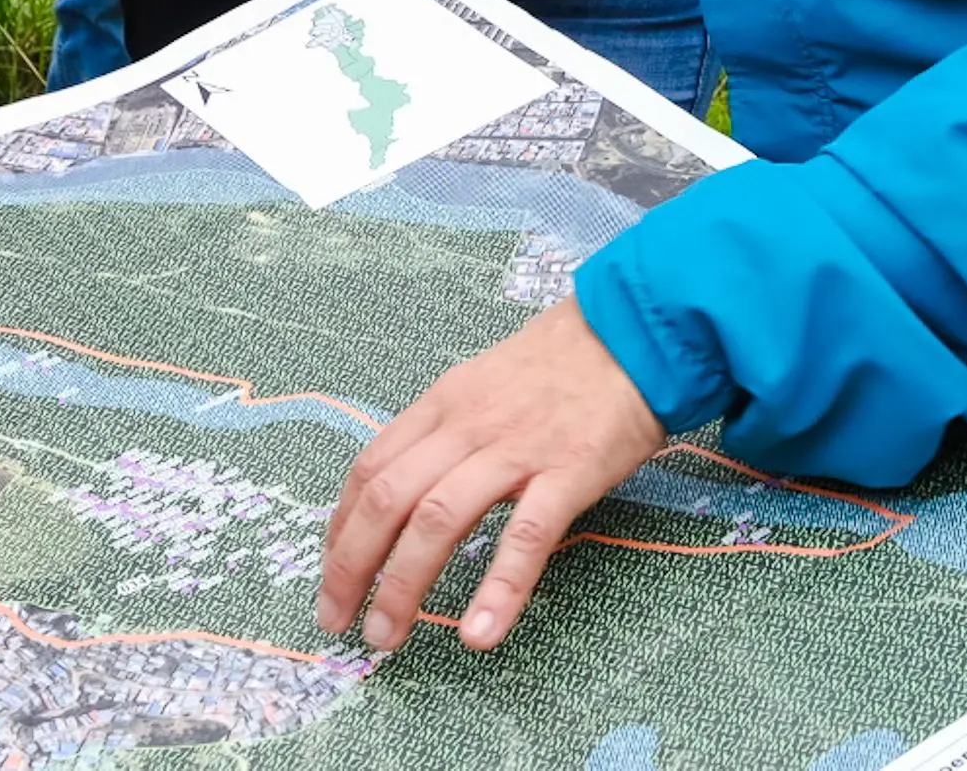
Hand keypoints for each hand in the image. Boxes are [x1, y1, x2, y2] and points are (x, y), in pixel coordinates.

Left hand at [315, 300, 665, 651]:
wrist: (635, 330)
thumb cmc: (563, 361)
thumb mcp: (485, 380)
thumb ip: (447, 428)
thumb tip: (408, 484)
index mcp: (444, 403)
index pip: (371, 468)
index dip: (341, 527)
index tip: (332, 573)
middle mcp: (467, 425)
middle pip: (390, 500)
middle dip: (352, 568)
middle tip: (337, 619)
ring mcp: (517, 449)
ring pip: (440, 521)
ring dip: (404, 586)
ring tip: (388, 637)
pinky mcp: (569, 472)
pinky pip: (525, 537)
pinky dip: (498, 590)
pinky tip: (477, 634)